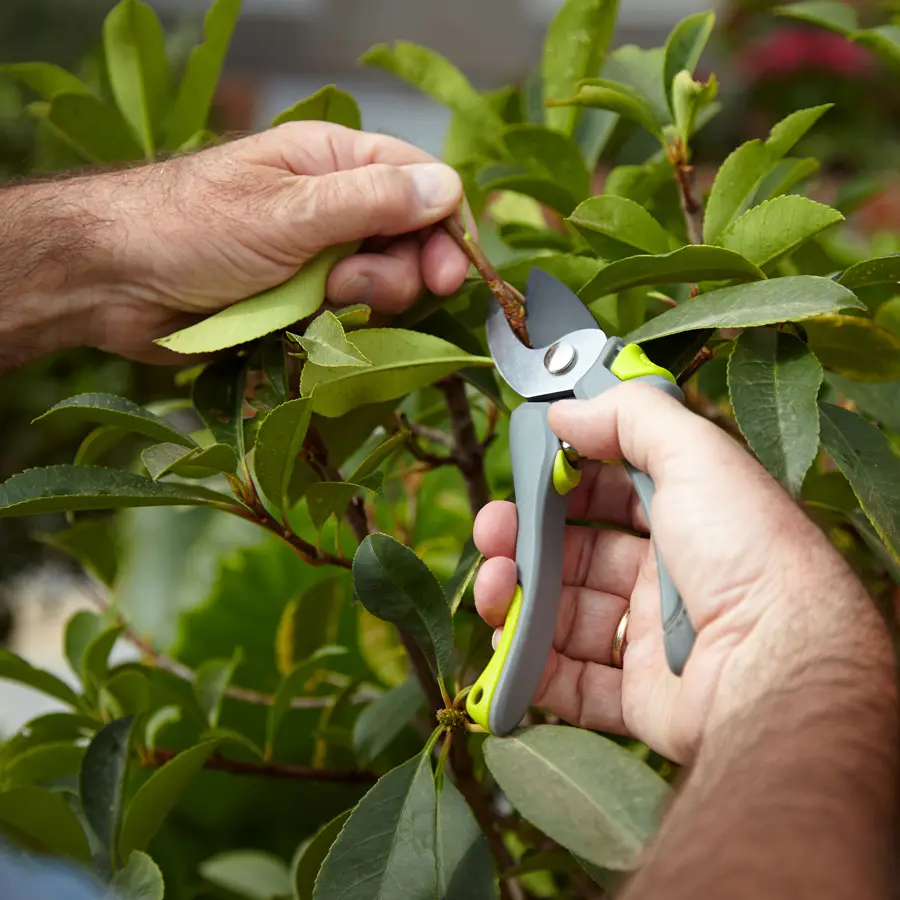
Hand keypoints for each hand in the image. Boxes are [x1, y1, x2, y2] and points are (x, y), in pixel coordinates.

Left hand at [36, 122, 467, 362]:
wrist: (114, 284)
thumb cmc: (190, 229)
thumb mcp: (289, 211)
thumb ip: (372, 201)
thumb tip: (446, 189)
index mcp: (335, 162)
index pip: (422, 186)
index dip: (444, 229)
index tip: (448, 275)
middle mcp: (335, 206)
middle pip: (411, 242)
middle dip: (396, 272)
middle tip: (353, 286)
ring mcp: (319, 257)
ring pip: (382, 286)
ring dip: (363, 301)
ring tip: (315, 301)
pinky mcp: (302, 302)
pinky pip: (349, 318)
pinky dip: (338, 327)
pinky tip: (303, 325)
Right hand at [473, 383, 883, 761]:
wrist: (781, 670)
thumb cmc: (745, 552)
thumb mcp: (696, 455)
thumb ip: (630, 416)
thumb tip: (565, 410)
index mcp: (688, 521)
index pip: (612, 497)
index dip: (566, 485)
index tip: (528, 474)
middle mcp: (670, 579)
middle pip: (578, 558)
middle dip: (526, 543)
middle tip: (492, 533)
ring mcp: (654, 642)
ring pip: (565, 618)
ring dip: (518, 600)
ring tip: (491, 587)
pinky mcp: (641, 700)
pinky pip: (572, 682)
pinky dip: (531, 665)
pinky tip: (505, 642)